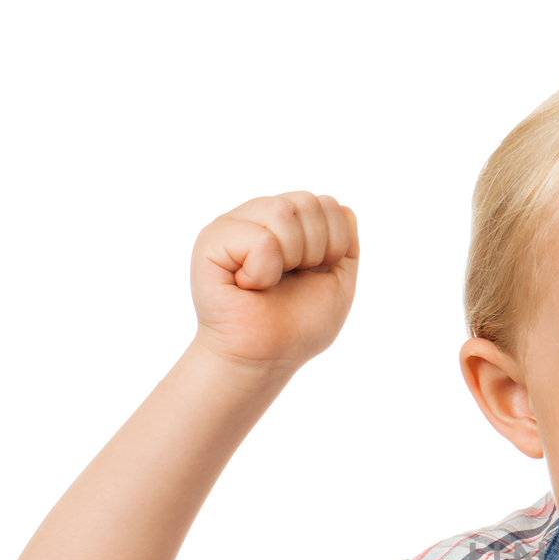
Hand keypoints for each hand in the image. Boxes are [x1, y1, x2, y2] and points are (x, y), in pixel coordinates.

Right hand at [189, 191, 359, 371]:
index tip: (313, 273)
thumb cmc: (297, 326)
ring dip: (288, 258)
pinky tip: (247, 285)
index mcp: (289, 224)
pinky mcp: (212, 240)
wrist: (265, 358)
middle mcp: (259, 216)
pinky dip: (264, 271)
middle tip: (289, 279)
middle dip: (314, 250)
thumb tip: (342, 206)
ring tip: (267, 282)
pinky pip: (260, 239)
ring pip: (282, 212)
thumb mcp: (338, 282)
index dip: (334, 245)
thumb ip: (346, 243)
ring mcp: (234, 224)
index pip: (328, 204)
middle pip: (306, 202)